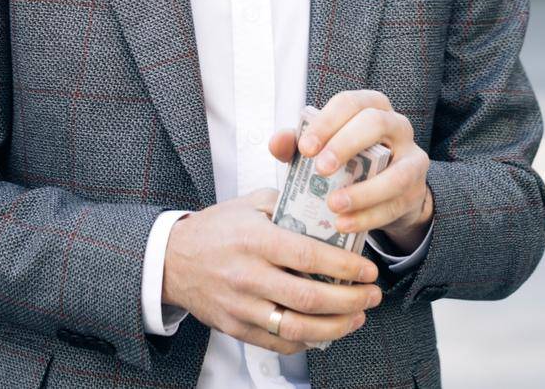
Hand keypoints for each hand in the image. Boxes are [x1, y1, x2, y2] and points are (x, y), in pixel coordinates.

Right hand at [159, 188, 380, 353]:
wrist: (171, 261)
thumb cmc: (215, 229)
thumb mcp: (251, 202)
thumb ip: (289, 202)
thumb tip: (329, 206)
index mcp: (256, 241)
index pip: (308, 257)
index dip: (344, 267)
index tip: (368, 270)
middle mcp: (248, 276)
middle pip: (308, 298)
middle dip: (350, 300)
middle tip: (372, 295)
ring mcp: (241, 307)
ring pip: (295, 327)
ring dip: (334, 327)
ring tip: (357, 317)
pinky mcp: (235, 328)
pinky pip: (276, 343)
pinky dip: (306, 341)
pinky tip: (325, 331)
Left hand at [267, 90, 433, 254]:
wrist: (386, 193)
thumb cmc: (349, 164)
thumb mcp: (322, 151)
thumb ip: (297, 145)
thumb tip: (277, 142)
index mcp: (371, 107)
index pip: (350, 102)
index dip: (327, 122)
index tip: (305, 147)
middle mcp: (396, 125)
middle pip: (375, 123)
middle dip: (346, 144)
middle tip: (320, 168)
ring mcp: (412, 157)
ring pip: (395, 170)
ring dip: (363, 190)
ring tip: (333, 204)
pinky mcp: (416, 189)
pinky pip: (395, 203)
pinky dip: (368, 216)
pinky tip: (344, 224)